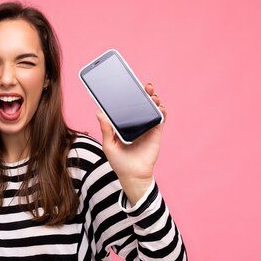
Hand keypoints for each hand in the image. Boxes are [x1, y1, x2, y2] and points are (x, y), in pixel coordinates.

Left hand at [96, 82, 166, 204]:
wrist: (132, 175)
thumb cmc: (118, 161)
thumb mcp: (109, 144)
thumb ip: (105, 129)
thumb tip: (98, 112)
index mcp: (123, 124)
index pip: (127, 106)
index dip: (130, 95)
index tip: (129, 85)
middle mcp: (136, 123)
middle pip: (141, 104)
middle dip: (144, 93)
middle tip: (145, 86)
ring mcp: (146, 127)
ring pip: (152, 109)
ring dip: (154, 100)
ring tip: (152, 95)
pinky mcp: (156, 133)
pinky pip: (160, 119)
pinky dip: (162, 111)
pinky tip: (160, 107)